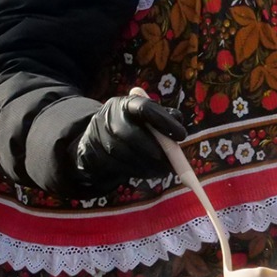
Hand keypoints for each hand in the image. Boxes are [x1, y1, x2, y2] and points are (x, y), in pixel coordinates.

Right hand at [73, 94, 188, 192]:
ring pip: (124, 154)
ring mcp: (98, 136)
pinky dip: (138, 171)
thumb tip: (178, 125)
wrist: (98, 140)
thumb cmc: (133, 126)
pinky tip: (150, 172)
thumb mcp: (147, 117)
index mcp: (125, 104)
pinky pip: (118, 166)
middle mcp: (108, 117)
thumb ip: (165, 117)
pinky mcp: (95, 156)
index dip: (164, 121)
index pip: (145, 108)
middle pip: (131, 134)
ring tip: (165, 170)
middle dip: (154, 149)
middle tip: (171, 161)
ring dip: (147, 165)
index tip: (182, 135)